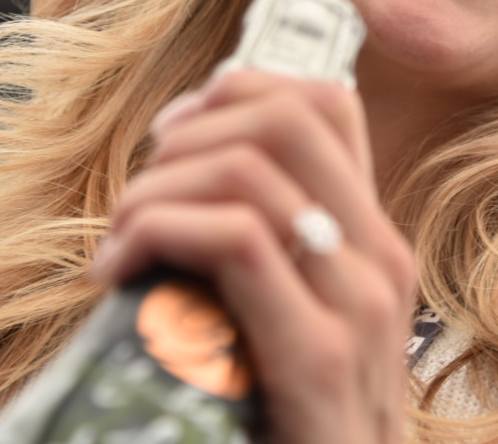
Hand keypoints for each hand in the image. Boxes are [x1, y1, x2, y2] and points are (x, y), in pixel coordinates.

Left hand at [91, 70, 415, 443]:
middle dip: (186, 132)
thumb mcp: (290, 326)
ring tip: (121, 244)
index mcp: (371, 242)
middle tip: (140, 197)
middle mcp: (378, 258)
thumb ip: (262, 260)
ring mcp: (356, 307)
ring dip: (153, 187)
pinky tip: (119, 274)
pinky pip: (231, 239)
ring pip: (246, 167)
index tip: (173, 140)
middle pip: (283, 113)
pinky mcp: (316, 360)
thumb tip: (174, 185)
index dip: (237, 88)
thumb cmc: (289, 430)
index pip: (326, 102)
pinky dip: (154, 232)